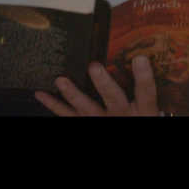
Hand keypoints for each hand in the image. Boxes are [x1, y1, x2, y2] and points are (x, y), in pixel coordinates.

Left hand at [34, 56, 159, 115]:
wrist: (128, 133)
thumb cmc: (138, 117)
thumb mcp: (147, 108)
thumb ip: (142, 86)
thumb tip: (140, 55)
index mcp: (143, 110)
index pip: (147, 93)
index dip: (144, 77)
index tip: (140, 58)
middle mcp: (121, 115)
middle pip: (113, 98)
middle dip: (103, 84)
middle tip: (94, 67)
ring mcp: (103, 121)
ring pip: (86, 108)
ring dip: (73, 94)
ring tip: (61, 80)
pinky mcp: (86, 124)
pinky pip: (67, 115)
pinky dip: (53, 104)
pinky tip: (40, 94)